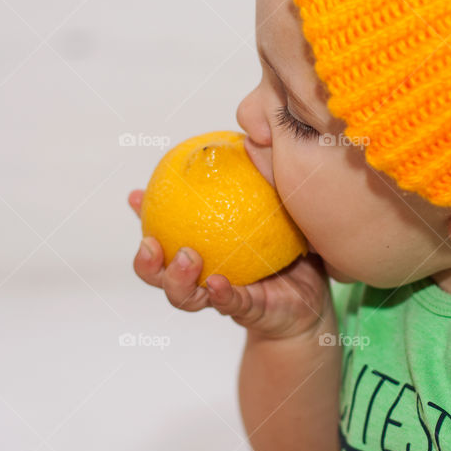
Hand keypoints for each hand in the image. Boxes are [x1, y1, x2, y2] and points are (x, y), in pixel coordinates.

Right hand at [128, 189, 333, 340]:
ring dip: (178, 281)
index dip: (145, 216)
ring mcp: (224, 298)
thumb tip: (241, 139)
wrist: (315, 294)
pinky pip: (232, 304)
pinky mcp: (250, 310)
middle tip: (152, 243)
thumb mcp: (271, 207)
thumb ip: (251, 181)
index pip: (163, 241)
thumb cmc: (289, 245)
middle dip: (148, 264)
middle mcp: (205, 278)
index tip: (136, 196)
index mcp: (203, 255)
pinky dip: (222, 295)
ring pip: (187, 297)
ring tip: (186, 258)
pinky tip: (218, 283)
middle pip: (161, 276)